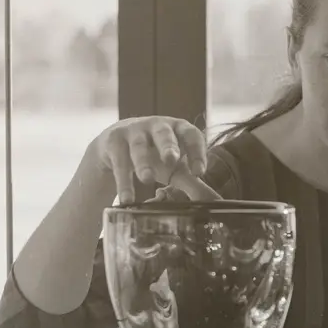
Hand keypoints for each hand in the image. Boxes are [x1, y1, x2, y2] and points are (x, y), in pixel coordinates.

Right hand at [88, 116, 207, 204]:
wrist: (115, 146)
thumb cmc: (154, 155)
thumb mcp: (174, 168)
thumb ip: (192, 182)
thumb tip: (213, 202)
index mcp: (178, 128)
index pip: (191, 134)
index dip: (197, 151)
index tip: (199, 172)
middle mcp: (157, 125)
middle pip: (164, 133)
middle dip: (169, 145)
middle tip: (172, 160)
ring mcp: (134, 131)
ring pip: (139, 146)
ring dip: (143, 163)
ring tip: (147, 180)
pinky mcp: (114, 141)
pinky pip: (119, 163)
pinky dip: (123, 182)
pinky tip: (126, 198)